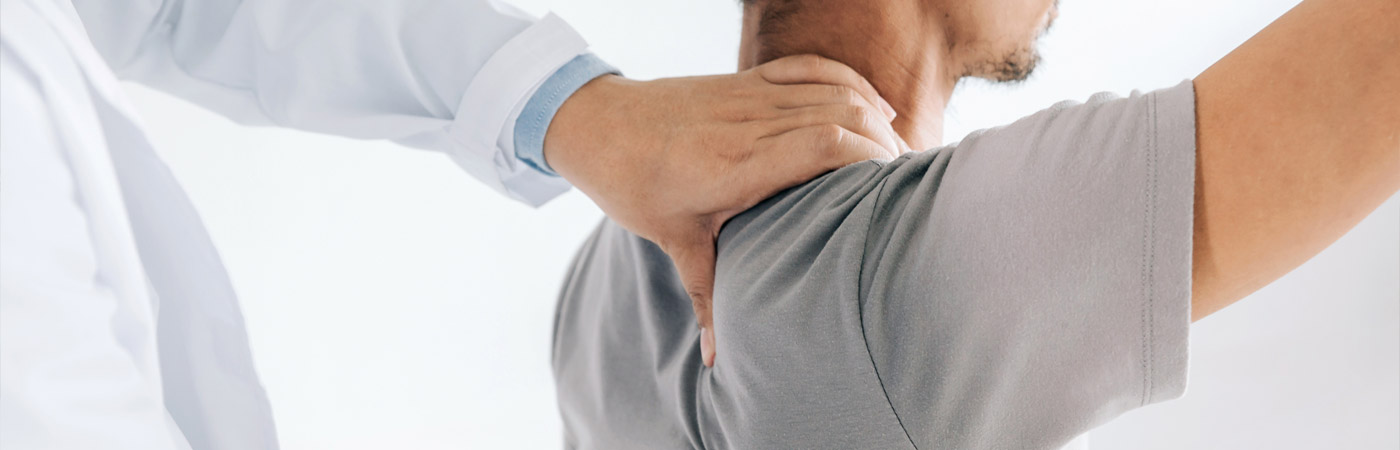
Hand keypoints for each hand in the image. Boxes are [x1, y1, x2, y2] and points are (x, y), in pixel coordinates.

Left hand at [545, 54, 906, 366]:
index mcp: (735, 164)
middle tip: (908, 185)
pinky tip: (876, 107)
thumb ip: (706, 296)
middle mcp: (749, 123)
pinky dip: (851, 81)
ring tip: (900, 157)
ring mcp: (750, 94)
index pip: (823, 144)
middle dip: (886, 146)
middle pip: (843, 115)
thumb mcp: (672, 241)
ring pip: (834, 90)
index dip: (869, 159)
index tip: (892, 190)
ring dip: (875, 118)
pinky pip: (812, 68)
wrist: (595, 124)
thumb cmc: (631, 184)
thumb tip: (717, 360)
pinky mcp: (747, 78)